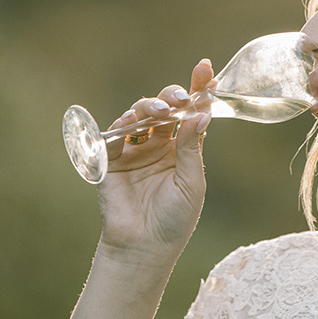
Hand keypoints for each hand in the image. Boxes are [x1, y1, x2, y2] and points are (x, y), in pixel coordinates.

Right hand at [95, 59, 213, 263]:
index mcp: (182, 148)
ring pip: (140, 115)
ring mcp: (134, 150)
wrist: (144, 249)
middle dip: (172, 95)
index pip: (191, 113)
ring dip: (150, 106)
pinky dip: (121, 126)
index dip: (198, 90)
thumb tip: (201, 113)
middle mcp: (158, 144)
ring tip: (161, 109)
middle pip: (164, 107)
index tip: (206, 69)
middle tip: (180, 97)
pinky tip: (133, 122)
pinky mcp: (111, 161)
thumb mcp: (191, 182)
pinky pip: (113, 136)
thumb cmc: (174, 220)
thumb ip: (191, 147)